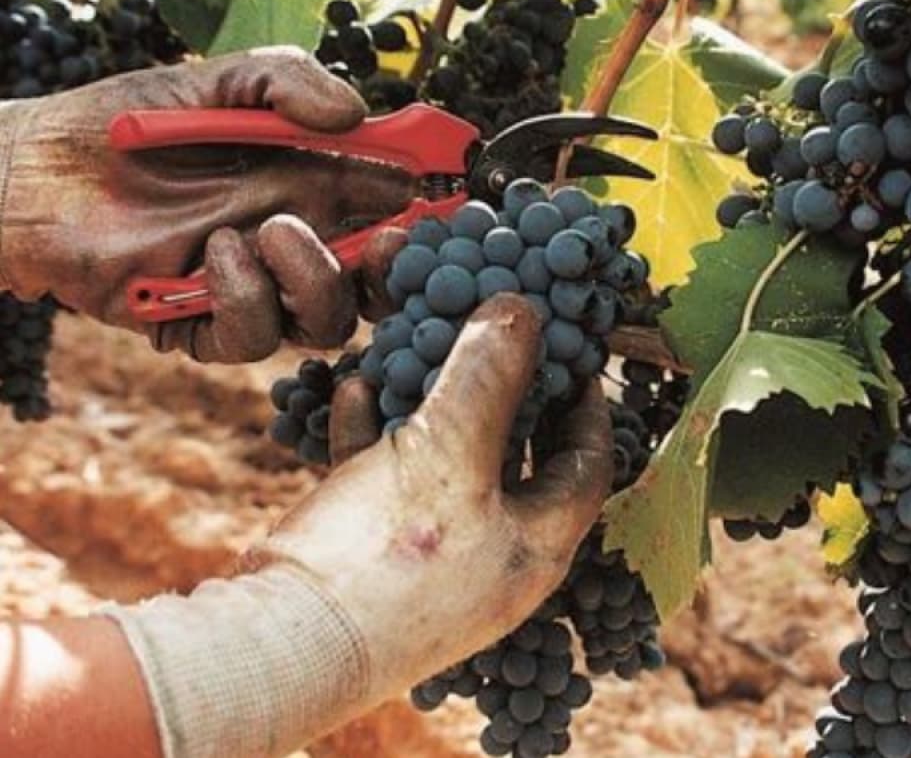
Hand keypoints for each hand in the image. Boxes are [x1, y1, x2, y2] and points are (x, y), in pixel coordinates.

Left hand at [0, 46, 419, 361]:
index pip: (393, 208)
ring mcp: (254, 288)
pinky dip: (246, 296)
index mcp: (314, 185)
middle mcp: (295, 241)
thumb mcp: (218, 79)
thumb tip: (359, 114)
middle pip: (377, 280)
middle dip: (395, 265)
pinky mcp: (203, 325)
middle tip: (388, 237)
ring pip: (329, 319)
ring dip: (315, 277)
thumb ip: (289, 81)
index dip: (427, 209)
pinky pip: (254, 338)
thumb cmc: (125, 122)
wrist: (35, 169)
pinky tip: (214, 253)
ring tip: (271, 228)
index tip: (445, 195)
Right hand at [248, 295, 613, 699]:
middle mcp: (494, 555)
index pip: (588, 464)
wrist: (279, 643)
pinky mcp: (372, 555)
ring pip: (444, 462)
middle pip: (514, 457)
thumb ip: (489, 377)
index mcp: (537, 544)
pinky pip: (386, 481)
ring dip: (431, 404)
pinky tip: (355, 390)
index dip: (587, 404)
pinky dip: (375, 433)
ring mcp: (432, 559)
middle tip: (497, 340)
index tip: (576, 354)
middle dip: (502, 393)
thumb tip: (522, 310)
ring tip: (421, 349)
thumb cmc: (387, 557)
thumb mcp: (450, 451)